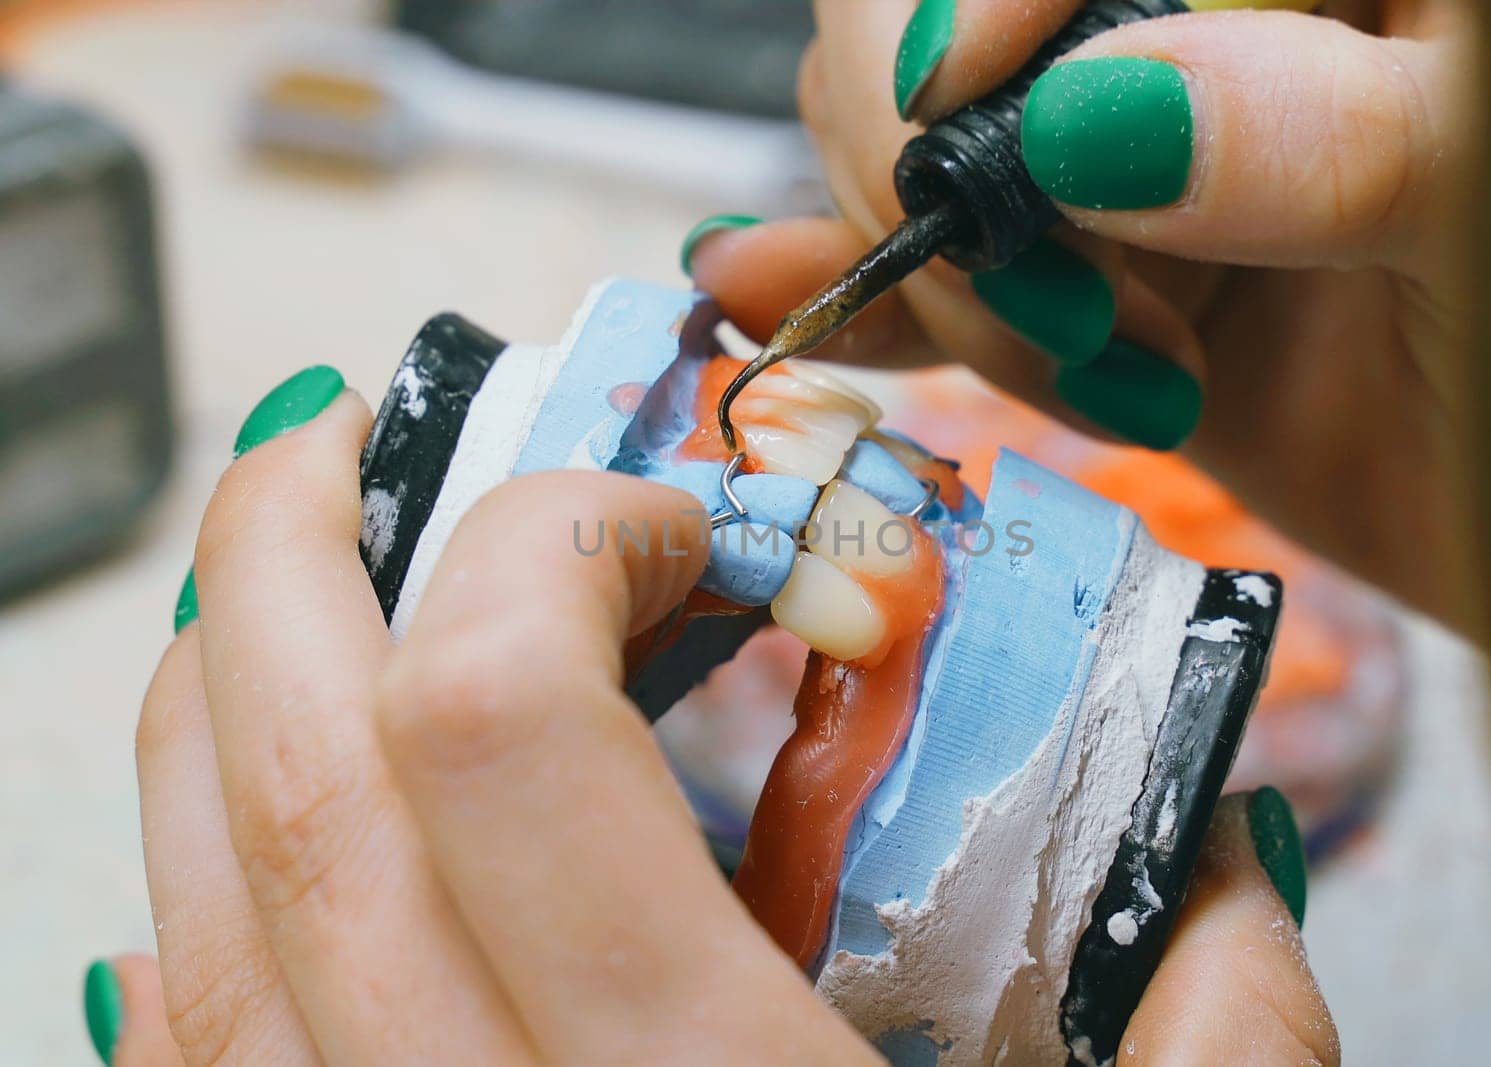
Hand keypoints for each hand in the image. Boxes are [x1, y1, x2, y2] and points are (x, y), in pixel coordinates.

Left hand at [92, 379, 1333, 1063]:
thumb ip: (1219, 1043)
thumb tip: (1220, 882)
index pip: (493, 723)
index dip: (552, 544)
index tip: (664, 516)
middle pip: (287, 773)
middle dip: (289, 547)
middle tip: (340, 432)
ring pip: (188, 900)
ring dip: (216, 698)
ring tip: (285, 579)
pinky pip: (177, 1053)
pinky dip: (192, 891)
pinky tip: (256, 818)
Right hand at [686, 0, 1480, 641]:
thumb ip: (1325, 131)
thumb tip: (1095, 113)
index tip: (954, 105)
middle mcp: (1204, 42)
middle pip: (946, 18)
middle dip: (953, 150)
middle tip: (1072, 287)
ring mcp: (1143, 176)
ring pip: (928, 154)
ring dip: (939, 260)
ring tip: (1096, 364)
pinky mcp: (1108, 299)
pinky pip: (954, 283)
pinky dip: (870, 301)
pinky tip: (776, 297)